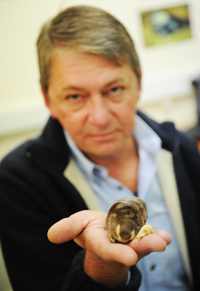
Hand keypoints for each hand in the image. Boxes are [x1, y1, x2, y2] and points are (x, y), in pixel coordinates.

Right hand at [48, 210, 170, 286]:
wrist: (103, 228)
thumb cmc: (88, 227)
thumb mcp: (76, 225)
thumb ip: (66, 229)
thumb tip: (51, 235)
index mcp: (100, 244)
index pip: (107, 250)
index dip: (117, 254)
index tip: (130, 258)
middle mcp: (117, 245)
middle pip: (130, 248)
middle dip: (143, 248)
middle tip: (158, 246)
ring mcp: (130, 241)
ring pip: (142, 243)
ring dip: (153, 242)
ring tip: (164, 240)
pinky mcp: (139, 235)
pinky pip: (148, 235)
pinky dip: (157, 235)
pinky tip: (165, 235)